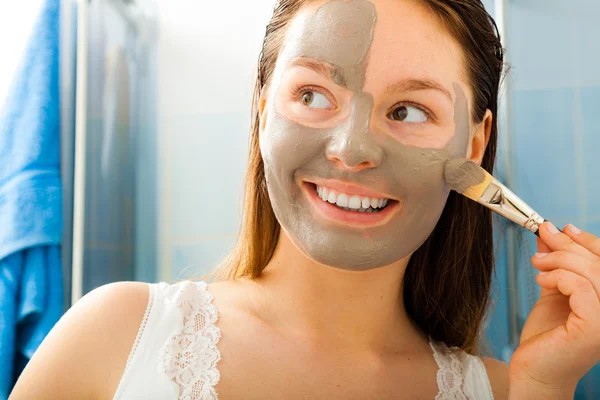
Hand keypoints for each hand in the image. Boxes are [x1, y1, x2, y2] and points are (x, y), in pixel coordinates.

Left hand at [509, 222, 599, 395]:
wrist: (534, 370)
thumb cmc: (547, 337)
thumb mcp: (553, 291)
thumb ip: (556, 266)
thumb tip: (548, 235)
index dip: (588, 240)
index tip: (563, 228)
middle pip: (599, 263)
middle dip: (567, 244)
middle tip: (543, 235)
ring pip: (591, 271)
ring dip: (559, 259)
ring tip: (538, 263)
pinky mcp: (594, 328)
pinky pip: (580, 286)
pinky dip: (558, 277)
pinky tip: (541, 281)